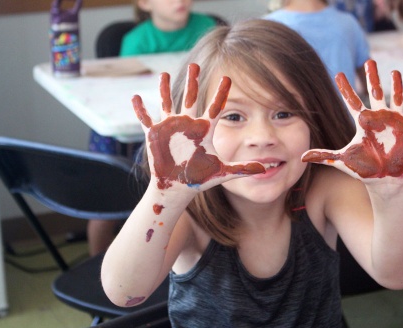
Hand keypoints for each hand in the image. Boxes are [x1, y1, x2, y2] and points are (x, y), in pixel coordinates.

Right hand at [132, 65, 264, 191]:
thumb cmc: (200, 179)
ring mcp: (170, 128)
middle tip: (195, 64)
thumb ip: (243, 168)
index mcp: (204, 130)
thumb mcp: (223, 172)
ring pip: (167, 103)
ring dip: (165, 89)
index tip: (228, 77)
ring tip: (164, 74)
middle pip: (191, 98)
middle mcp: (187, 124)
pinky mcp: (155, 135)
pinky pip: (145, 119)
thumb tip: (266, 168)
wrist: (178, 188)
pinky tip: (136, 97)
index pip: (215, 107)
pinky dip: (140, 109)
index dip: (221, 93)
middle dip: (193, 81)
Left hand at [302, 60, 402, 181]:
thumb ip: (323, 156)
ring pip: (397, 98)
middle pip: (375, 92)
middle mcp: (380, 118)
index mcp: (364, 122)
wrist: (384, 181)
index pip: (352, 101)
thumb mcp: (342, 160)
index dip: (345, 88)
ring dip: (396, 85)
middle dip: (372, 77)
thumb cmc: (364, 170)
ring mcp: (397, 122)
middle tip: (368, 60)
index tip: (338, 74)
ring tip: (394, 72)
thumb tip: (301, 157)